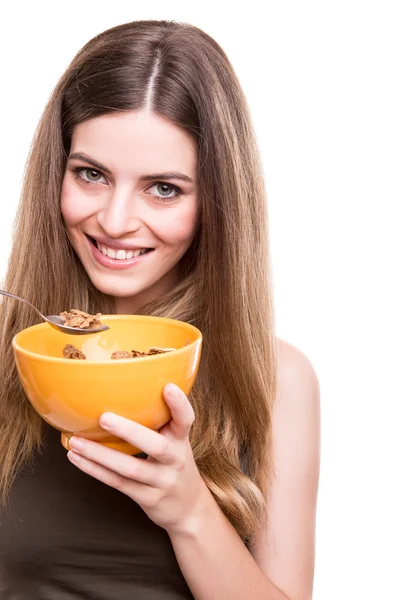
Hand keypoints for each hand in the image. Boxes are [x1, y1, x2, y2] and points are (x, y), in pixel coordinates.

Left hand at [67, 383, 209, 533]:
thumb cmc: (173, 464)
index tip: (168, 386)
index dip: (179, 404)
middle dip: (129, 431)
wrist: (188, 508)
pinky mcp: (147, 498)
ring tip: (76, 441)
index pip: (186, 419)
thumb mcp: (175, 441)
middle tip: (104, 417)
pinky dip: (95, 470)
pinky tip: (77, 457)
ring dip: (100, 454)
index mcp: (181, 440)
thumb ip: (159, 420)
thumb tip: (125, 388)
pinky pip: (118, 483)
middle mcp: (175, 459)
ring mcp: (162, 481)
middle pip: (155, 445)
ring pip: (130, 468)